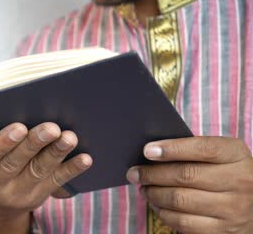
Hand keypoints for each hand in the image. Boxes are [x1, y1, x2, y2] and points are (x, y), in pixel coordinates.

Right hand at [0, 99, 91, 224]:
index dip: (3, 143)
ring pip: (39, 172)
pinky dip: (71, 170)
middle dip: (34, 145)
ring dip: (56, 155)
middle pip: (16, 163)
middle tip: (51, 126)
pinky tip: (85, 158)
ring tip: (70, 137)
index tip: (18, 127)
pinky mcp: (40, 194)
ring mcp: (20, 191)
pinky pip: (57, 183)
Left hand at [126, 137, 252, 233]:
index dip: (172, 149)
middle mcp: (240, 181)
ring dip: (154, 194)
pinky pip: (182, 222)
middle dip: (152, 174)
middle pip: (185, 175)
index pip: (203, 148)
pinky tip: (157, 205)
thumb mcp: (221, 156)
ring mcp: (233, 209)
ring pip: (179, 200)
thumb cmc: (227, 174)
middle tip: (134, 173)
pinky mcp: (223, 231)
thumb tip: (151, 152)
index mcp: (236, 155)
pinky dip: (163, 212)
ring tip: (144, 188)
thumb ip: (193, 151)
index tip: (147, 151)